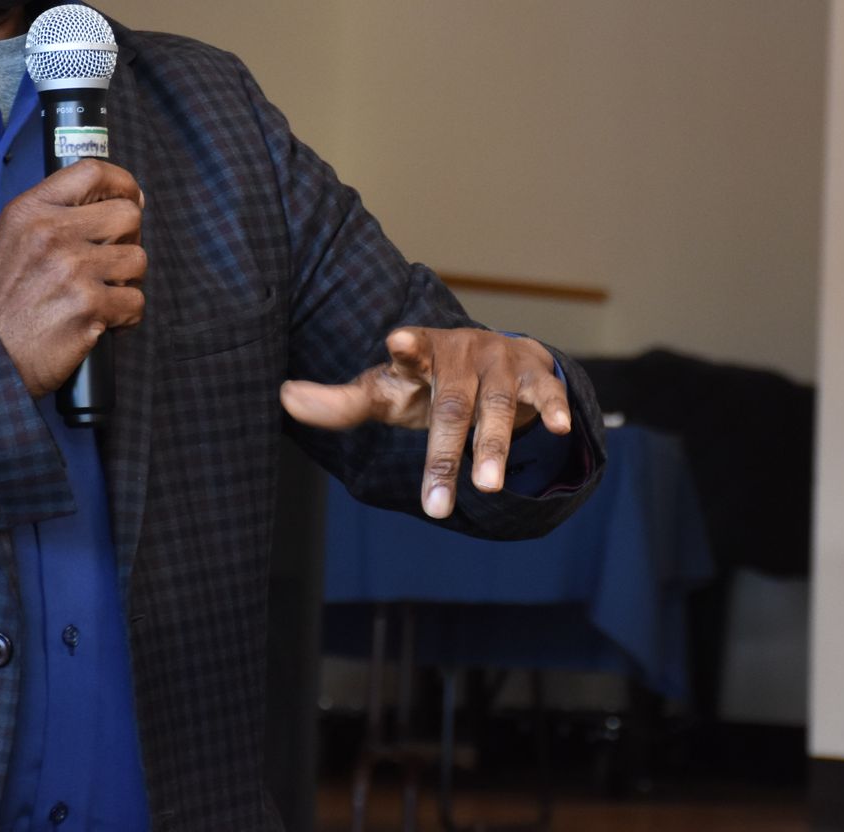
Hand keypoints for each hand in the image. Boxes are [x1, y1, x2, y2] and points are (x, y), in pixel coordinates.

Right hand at [0, 159, 145, 395]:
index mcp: (30, 211)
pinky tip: (102, 321)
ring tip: (101, 294)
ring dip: (127, 281)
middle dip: (128, 240)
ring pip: (138, 259)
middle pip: (128, 215)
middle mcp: (51, 234)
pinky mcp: (89, 305)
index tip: (131, 198)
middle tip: (110, 261)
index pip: (92, 172)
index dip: (123, 183)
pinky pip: (136, 301)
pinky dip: (125, 316)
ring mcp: (72, 269)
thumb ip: (58, 214)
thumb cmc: (6, 301)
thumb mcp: (16, 239)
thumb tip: (124, 199)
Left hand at [280, 328, 570, 518]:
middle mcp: (461, 353)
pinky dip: (552, 407)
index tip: (397, 340)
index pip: (410, 351)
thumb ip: (343, 402)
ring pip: (495, 407)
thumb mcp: (388, 392)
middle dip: (445, 453)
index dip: (406, 348)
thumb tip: (284, 397)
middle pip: (452, 404)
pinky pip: (545, 391)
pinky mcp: (534, 372)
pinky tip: (559, 428)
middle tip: (436, 503)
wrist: (492, 359)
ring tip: (488, 486)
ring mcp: (499, 361)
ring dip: (493, 446)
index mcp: (420, 353)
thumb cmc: (428, 382)